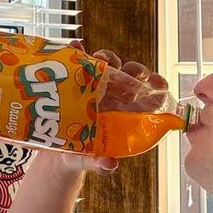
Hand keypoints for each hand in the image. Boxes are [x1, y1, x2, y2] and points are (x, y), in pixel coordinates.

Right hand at [58, 41, 168, 173]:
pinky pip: (76, 60)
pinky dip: (75, 51)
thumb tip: (109, 164)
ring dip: (105, 57)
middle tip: (126, 72)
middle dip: (132, 69)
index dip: (157, 84)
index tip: (157, 81)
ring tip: (98, 59)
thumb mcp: (90, 160)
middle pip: (130, 73)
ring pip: (106, 63)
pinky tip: (73, 48)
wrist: (56, 151)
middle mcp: (114, 95)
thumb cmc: (81, 155)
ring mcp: (95, 85)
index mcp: (126, 112)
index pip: (149, 92)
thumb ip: (99, 163)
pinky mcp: (74, 78)